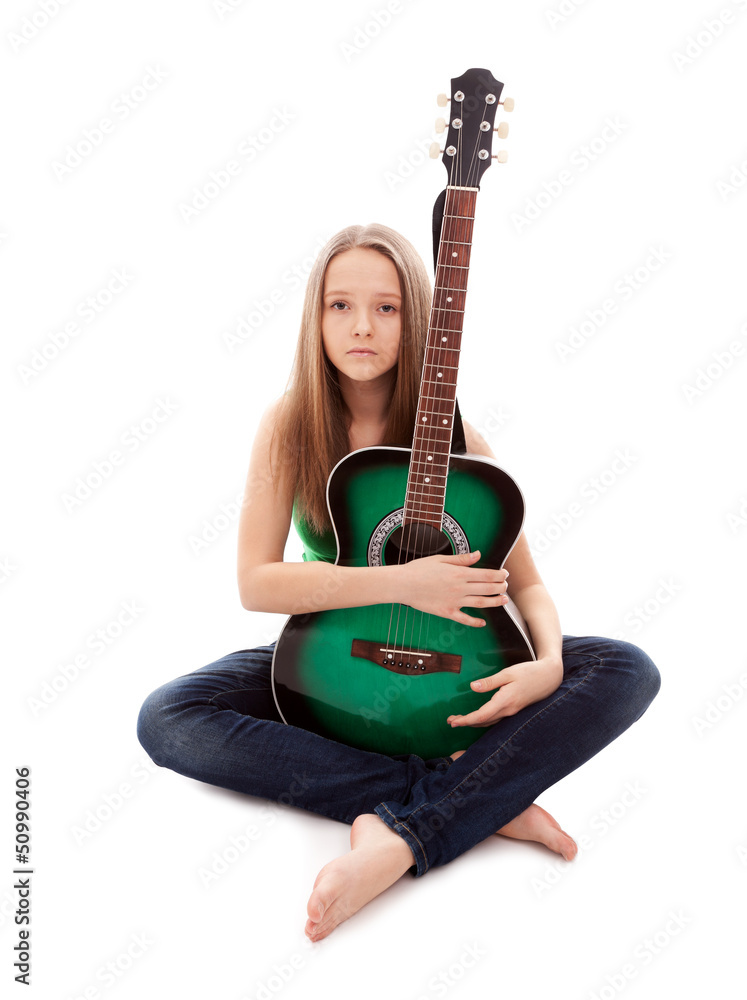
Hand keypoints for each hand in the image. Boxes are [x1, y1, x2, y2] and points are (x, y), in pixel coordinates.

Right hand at [398, 549, 508, 626]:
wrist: (402, 584)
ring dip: (494, 602)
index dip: (499, 575)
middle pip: (487, 588)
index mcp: (459, 573)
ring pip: (480, 603)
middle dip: (500, 587)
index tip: (505, 574)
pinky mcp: (446, 612)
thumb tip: (478, 554)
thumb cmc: (419, 569)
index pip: (486, 574)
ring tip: (503, 601)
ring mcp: (454, 602)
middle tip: (506, 586)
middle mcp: (460, 588)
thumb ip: (462, 559)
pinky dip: (475, 622)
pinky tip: (482, 622)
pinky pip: (464, 619)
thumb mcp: (441, 559)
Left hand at [447, 656, 563, 727]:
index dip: (466, 720)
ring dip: (474, 722)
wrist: (550, 677)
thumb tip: (473, 687)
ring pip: (490, 721)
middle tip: (450, 721)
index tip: (454, 722)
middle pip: (483, 721)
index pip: (482, 716)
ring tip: (459, 720)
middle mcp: (509, 710)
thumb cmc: (529, 672)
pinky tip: (478, 717)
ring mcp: (512, 711)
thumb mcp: (508, 673)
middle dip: (466, 723)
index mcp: (505, 701)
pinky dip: (484, 720)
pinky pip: (496, 718)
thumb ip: (490, 682)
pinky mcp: (514, 709)